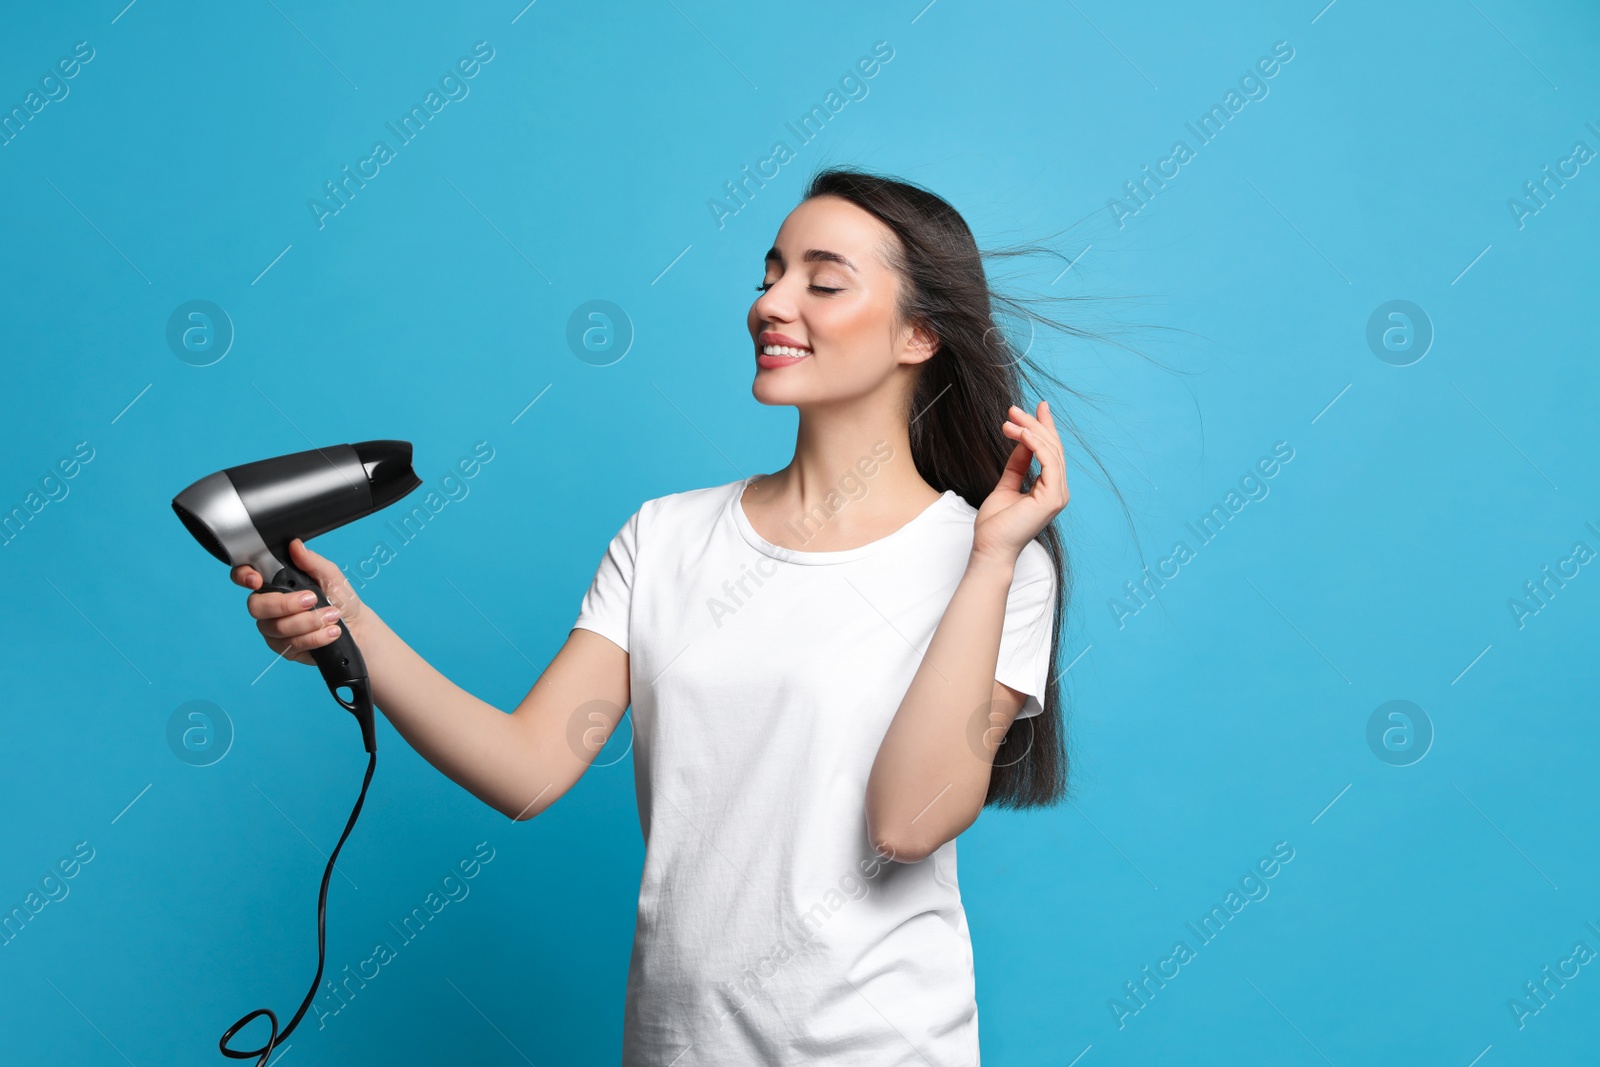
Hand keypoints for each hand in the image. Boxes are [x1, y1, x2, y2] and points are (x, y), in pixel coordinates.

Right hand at [231, 538, 368, 664]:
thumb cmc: (341, 598)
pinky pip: (292, 644)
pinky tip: (331, 632)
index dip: (243, 576)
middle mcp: (269, 607)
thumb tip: (296, 546)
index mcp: (276, 583)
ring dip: (309, 621)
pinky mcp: (285, 648)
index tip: (257, 579)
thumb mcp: (331, 576)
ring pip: (277, 628)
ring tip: (332, 616)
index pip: (246, 576)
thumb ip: (312, 561)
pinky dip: (315, 637)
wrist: (356, 626)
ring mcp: (274, 629)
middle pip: (257, 607)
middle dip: (286, 604)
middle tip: (313, 600)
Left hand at [973, 401, 1069, 564]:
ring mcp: (1058, 495)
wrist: (990, 548)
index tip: (1036, 407)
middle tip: (1013, 409)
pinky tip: (1020, 433)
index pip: (1051, 452)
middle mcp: (1058, 491)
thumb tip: (1022, 442)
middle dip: (1035, 424)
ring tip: (1010, 419)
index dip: (1045, 428)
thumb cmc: (996, 524)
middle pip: (1053, 448)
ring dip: (1030, 430)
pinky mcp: (1052, 498)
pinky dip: (1035, 444)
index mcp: (1050, 489)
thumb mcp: (1006, 485)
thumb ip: (1017, 465)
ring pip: (1052, 451)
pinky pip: (1048, 461)